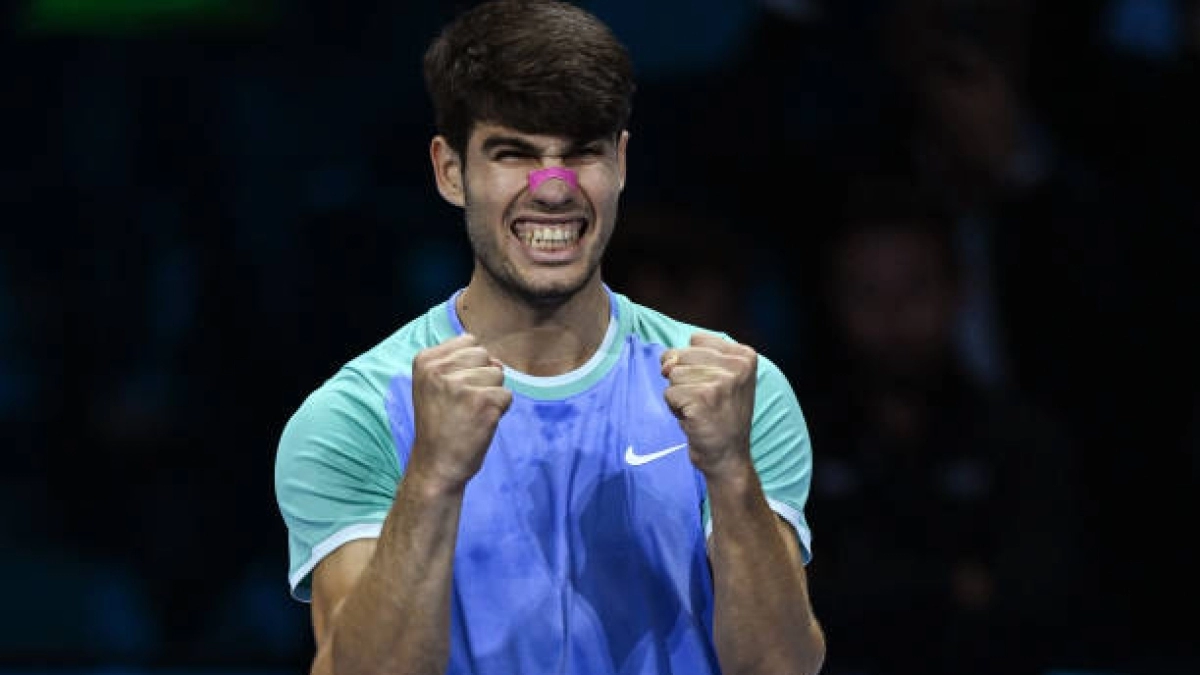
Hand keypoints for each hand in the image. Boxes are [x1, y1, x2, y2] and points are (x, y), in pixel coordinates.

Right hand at [408, 333, 511, 492]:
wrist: (435, 467)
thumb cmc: (439, 426)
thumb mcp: (434, 386)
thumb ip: (458, 364)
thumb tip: (497, 360)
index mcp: (425, 361)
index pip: (468, 342)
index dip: (470, 366)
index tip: (455, 391)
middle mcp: (439, 370)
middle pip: (484, 355)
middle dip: (482, 378)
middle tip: (464, 405)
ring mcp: (461, 386)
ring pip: (498, 374)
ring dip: (491, 395)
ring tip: (470, 414)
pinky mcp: (482, 403)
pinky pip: (507, 395)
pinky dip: (500, 411)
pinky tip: (480, 423)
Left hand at [661, 332, 756, 477]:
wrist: (728, 456)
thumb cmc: (719, 415)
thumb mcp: (717, 377)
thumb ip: (690, 358)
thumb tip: (666, 364)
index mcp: (745, 355)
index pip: (695, 340)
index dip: (694, 364)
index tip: (713, 386)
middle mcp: (737, 366)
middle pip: (681, 355)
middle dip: (684, 380)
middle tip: (705, 401)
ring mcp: (721, 383)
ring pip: (673, 374)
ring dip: (679, 395)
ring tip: (700, 409)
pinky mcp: (703, 400)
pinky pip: (669, 393)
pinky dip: (675, 408)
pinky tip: (694, 419)